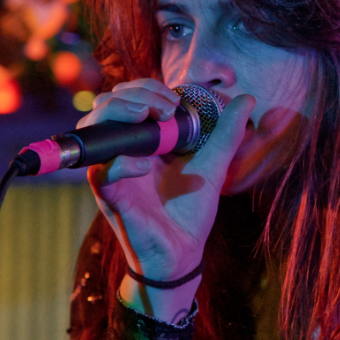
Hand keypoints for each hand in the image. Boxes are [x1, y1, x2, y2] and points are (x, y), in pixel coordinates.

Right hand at [80, 78, 254, 285]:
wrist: (184, 250)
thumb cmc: (191, 210)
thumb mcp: (214, 164)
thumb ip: (228, 131)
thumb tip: (247, 98)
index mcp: (142, 139)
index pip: (128, 97)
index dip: (146, 88)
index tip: (175, 101)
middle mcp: (121, 151)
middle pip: (105, 105)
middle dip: (135, 95)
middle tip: (166, 109)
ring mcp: (113, 172)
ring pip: (93, 130)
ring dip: (118, 114)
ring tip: (149, 118)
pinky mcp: (111, 197)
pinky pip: (100, 173)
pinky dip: (119, 164)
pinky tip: (146, 165)